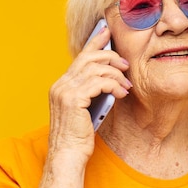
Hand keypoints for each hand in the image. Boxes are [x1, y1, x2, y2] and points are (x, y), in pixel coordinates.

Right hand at [48, 26, 130, 158]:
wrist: (67, 155)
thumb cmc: (78, 137)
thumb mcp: (85, 110)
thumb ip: (91, 93)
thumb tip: (110, 79)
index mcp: (61, 86)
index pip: (80, 57)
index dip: (94, 42)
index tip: (107, 31)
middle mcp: (60, 85)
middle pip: (88, 58)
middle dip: (110, 56)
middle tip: (126, 64)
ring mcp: (65, 91)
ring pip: (96, 69)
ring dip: (115, 74)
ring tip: (126, 84)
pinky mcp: (74, 99)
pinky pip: (99, 83)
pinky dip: (114, 85)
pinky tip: (122, 93)